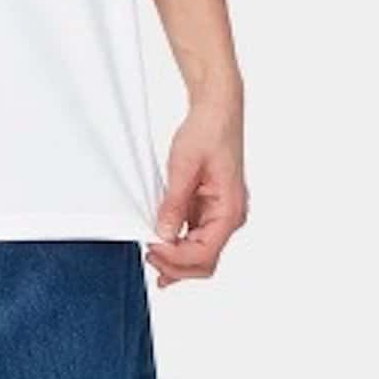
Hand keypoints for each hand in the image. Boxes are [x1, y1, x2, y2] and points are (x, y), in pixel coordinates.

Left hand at [144, 95, 247, 288]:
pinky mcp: (208, 209)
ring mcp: (220, 215)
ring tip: (151, 256)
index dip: (176, 258)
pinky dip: (179, 248)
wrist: (217, 111)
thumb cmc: (208, 132)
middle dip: (177, 266)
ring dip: (177, 261)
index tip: (151, 248)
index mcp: (230, 210)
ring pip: (201, 254)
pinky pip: (195, 238)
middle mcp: (230, 217)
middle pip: (205, 262)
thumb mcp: (184, 166)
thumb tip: (164, 233)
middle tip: (148, 256)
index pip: (205, 253)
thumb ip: (174, 203)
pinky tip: (162, 251)